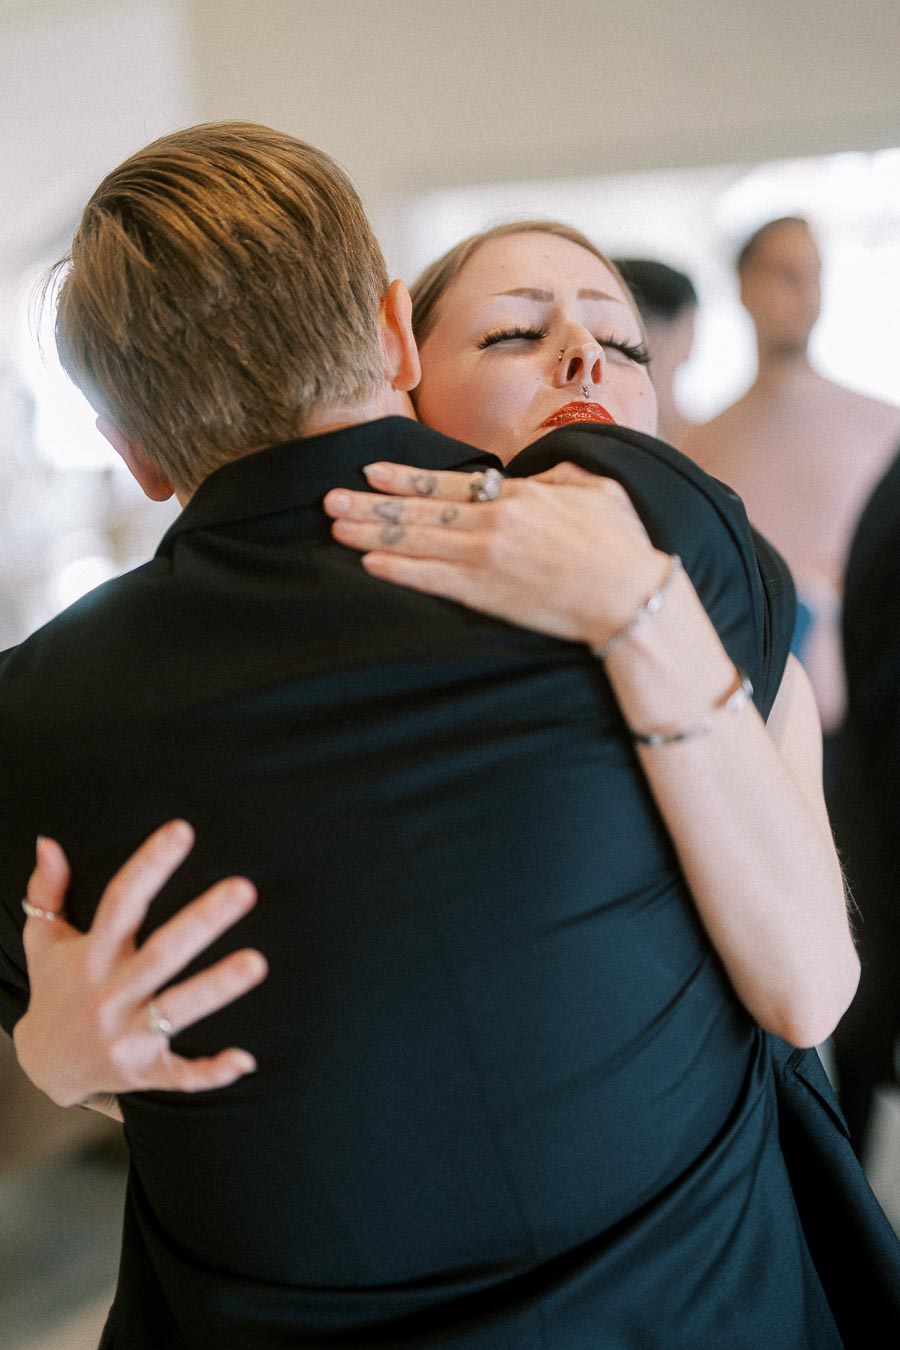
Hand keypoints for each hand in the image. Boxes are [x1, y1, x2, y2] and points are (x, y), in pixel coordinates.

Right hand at [13, 821, 267, 1106]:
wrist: (43, 1067)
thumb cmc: (56, 988)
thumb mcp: (44, 939)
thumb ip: (47, 891)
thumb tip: (49, 842)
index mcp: (92, 955)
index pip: (121, 902)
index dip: (150, 865)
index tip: (183, 830)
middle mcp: (109, 994)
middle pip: (160, 954)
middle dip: (201, 922)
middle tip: (244, 888)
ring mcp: (126, 1036)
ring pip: (175, 1011)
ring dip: (216, 989)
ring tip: (258, 962)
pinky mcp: (143, 1072)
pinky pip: (179, 1075)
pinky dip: (211, 1072)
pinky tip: (246, 1060)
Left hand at [324, 460, 667, 648]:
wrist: (631, 594)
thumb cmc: (622, 543)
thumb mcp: (594, 490)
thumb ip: (557, 477)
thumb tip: (536, 476)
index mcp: (519, 495)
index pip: (449, 483)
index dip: (405, 479)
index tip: (371, 471)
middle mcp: (494, 521)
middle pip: (419, 510)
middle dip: (370, 504)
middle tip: (329, 498)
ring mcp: (487, 557)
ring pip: (416, 541)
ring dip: (371, 533)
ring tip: (336, 528)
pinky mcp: (488, 593)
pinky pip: (431, 580)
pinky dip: (398, 570)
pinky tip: (368, 563)